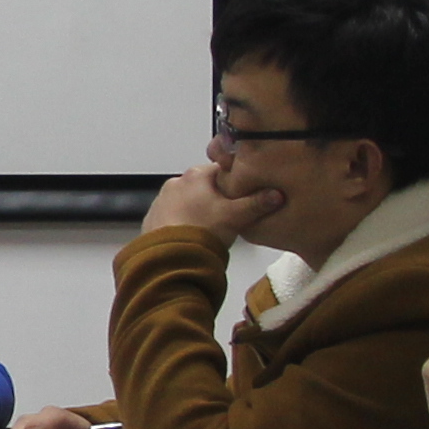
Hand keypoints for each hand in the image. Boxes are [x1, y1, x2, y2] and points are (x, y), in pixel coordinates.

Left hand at [142, 152, 291, 243]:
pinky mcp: (152, 220)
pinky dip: (181, 223)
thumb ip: (257, 203)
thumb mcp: (237, 216)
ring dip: (197, 211)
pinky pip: (172, 217)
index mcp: (196, 175)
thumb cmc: (202, 232)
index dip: (235, 181)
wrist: (171, 259)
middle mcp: (175, 183)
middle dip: (215, 198)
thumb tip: (276, 195)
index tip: (242, 193)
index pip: (221, 169)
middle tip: (228, 215)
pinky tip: (192, 236)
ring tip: (210, 229)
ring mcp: (160, 201)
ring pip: (186, 202)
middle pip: (203, 186)